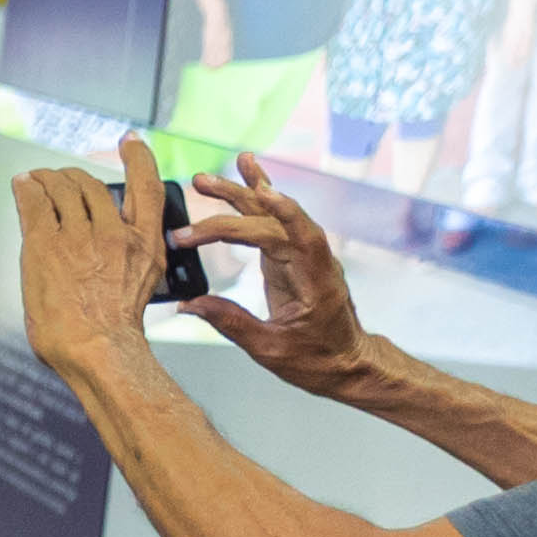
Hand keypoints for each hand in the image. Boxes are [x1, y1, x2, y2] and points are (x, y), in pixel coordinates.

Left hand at [11, 135, 181, 376]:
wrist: (96, 350)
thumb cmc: (112, 335)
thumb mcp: (141, 288)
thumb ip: (128, 260)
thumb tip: (107, 254)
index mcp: (145, 245)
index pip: (147, 187)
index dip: (138, 158)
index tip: (130, 142)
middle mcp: (115, 234)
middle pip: (91, 185)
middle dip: (72, 177)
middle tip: (59, 179)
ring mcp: (80, 236)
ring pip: (61, 189)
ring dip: (46, 180)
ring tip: (36, 179)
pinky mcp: (45, 245)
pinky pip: (34, 203)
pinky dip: (26, 188)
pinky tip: (22, 184)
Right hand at [183, 155, 368, 392]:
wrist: (346, 361)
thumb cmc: (317, 359)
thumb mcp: (271, 350)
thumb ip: (230, 322)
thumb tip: (189, 304)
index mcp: (315, 282)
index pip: (294, 240)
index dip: (276, 216)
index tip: (257, 196)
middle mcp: (313, 260)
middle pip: (275, 220)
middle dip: (236, 203)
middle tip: (199, 188)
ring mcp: (303, 256)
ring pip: (272, 215)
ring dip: (242, 192)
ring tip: (207, 178)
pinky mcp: (292, 256)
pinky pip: (274, 222)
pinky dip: (260, 197)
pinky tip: (248, 175)